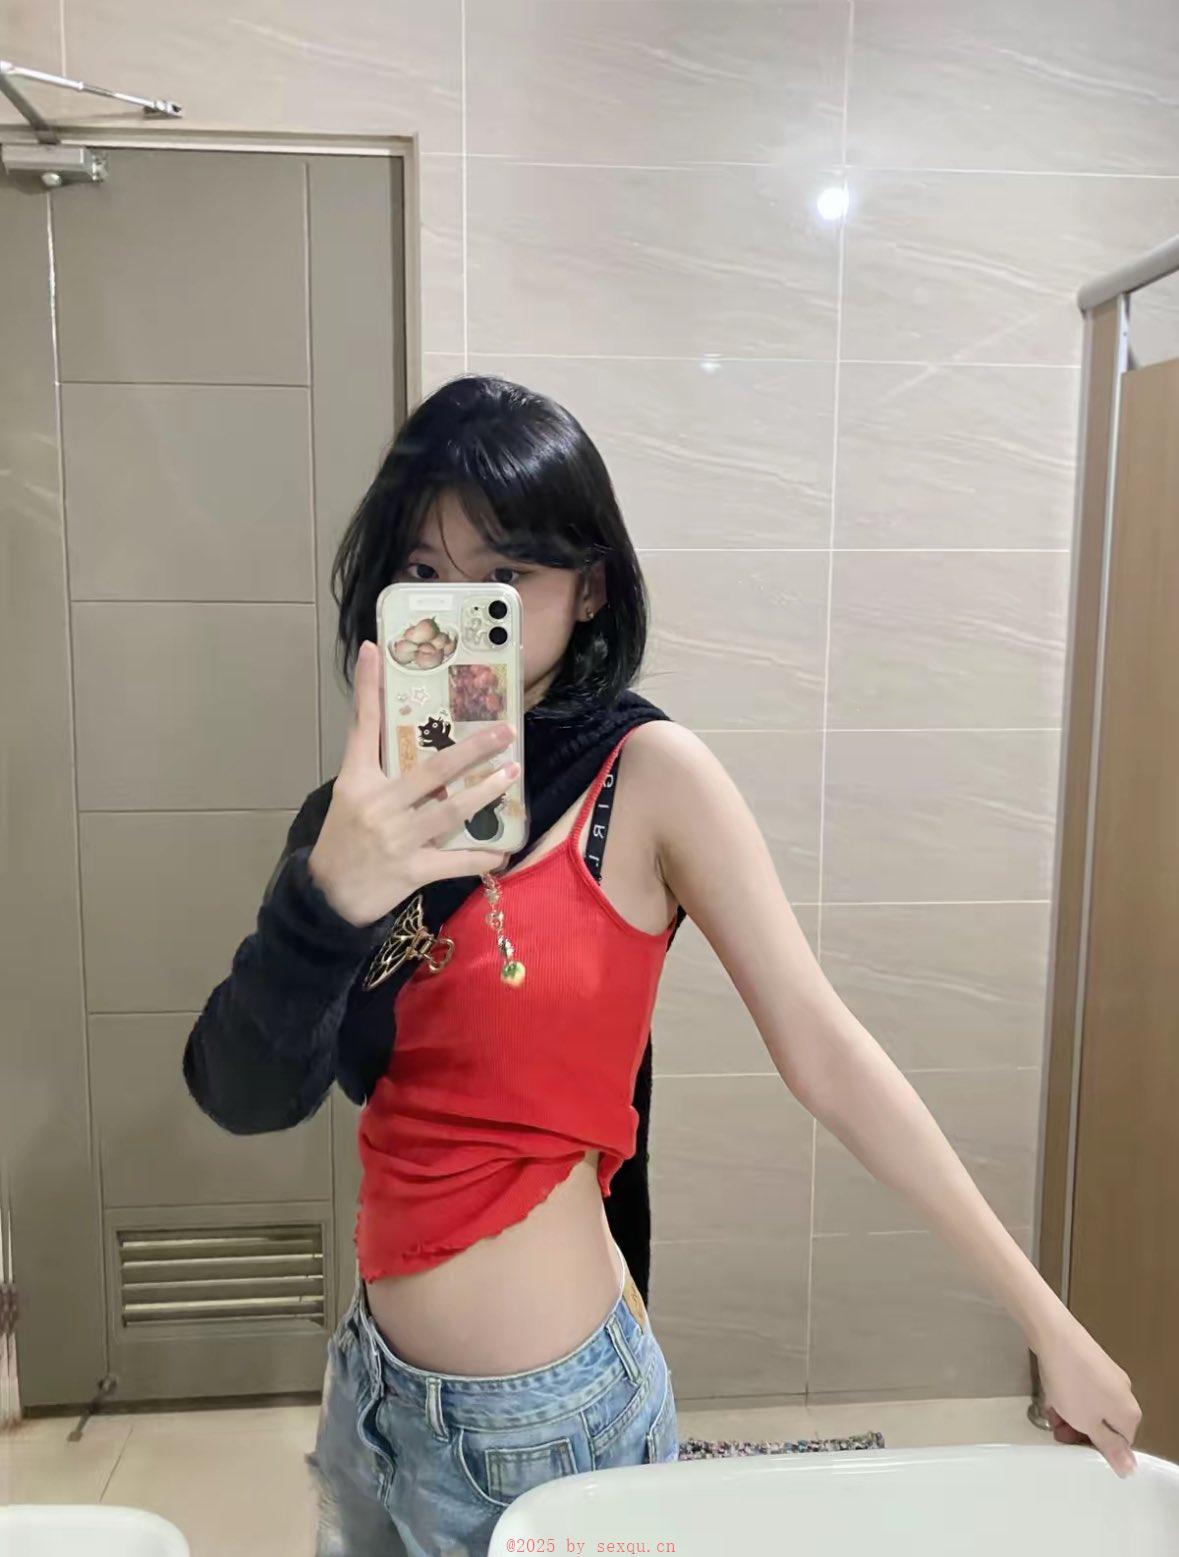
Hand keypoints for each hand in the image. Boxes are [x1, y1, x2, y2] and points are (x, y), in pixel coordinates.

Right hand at [307, 639, 516, 926]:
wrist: (327, 898)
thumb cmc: (344, 839)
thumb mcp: (349, 795)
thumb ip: (373, 763)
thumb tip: (399, 725)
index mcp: (356, 780)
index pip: (362, 725)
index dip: (367, 687)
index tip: (375, 648)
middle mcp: (377, 804)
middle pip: (431, 768)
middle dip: (472, 748)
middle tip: (506, 731)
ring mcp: (397, 838)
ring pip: (451, 809)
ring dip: (486, 792)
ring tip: (511, 774)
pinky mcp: (412, 870)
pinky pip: (456, 861)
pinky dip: (481, 856)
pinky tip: (503, 849)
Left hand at [1036, 1312, 1141, 1476]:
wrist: (1054, 1335)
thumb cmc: (1072, 1384)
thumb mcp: (1088, 1423)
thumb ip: (1109, 1447)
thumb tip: (1131, 1470)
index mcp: (1130, 1413)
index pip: (1121, 1444)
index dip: (1096, 1448)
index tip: (1074, 1445)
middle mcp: (1124, 1393)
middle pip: (1106, 1424)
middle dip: (1080, 1431)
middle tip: (1058, 1431)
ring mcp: (1108, 1375)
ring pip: (1091, 1406)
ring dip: (1071, 1415)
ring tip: (1051, 1415)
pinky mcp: (1091, 1362)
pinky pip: (1083, 1389)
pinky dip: (1068, 1396)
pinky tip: (1051, 1397)